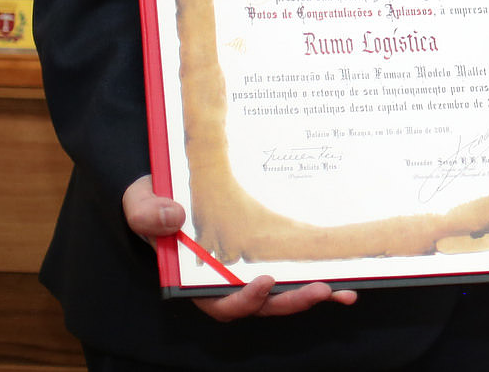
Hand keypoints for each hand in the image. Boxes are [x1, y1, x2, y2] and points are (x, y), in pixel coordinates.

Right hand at [122, 174, 356, 320]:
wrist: (172, 183)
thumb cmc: (155, 197)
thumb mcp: (141, 200)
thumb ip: (147, 212)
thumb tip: (172, 218)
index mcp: (195, 278)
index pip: (219, 303)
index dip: (242, 301)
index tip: (264, 281)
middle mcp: (227, 280)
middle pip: (261, 304)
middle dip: (290, 301)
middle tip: (320, 290)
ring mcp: (250, 269)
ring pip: (283, 294)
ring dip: (312, 295)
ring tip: (342, 292)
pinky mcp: (270, 252)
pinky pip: (295, 270)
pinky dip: (319, 275)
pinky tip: (348, 278)